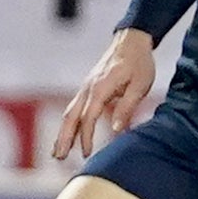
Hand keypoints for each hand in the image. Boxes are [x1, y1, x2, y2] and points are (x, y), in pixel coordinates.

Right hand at [50, 27, 158, 161]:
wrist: (131, 40)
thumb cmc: (139, 63)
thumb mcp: (140, 85)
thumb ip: (127, 107)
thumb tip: (116, 130)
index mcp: (100, 88)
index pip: (89, 117)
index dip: (87, 137)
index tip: (87, 154)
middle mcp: (88, 88)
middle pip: (70, 116)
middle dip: (63, 138)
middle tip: (58, 158)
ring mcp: (86, 87)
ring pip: (69, 113)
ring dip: (63, 133)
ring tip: (57, 153)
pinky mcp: (88, 88)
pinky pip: (74, 108)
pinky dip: (69, 123)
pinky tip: (68, 135)